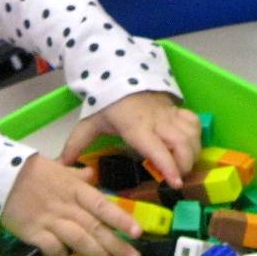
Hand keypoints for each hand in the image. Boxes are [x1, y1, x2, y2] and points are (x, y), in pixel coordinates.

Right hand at [0, 153, 143, 255]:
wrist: (0, 176)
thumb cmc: (31, 172)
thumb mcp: (58, 168)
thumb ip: (77, 175)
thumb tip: (92, 175)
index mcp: (75, 189)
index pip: (102, 206)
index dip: (121, 219)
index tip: (137, 232)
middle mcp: (67, 205)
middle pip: (95, 227)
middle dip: (116, 244)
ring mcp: (50, 220)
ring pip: (78, 239)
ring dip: (96, 254)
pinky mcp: (33, 232)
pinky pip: (52, 247)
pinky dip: (61, 255)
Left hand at [61, 91, 199, 191]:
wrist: (123, 72)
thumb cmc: (108, 102)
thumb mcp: (90, 122)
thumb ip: (76, 143)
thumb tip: (61, 165)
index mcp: (136, 127)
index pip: (156, 148)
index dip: (168, 166)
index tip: (174, 183)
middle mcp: (157, 121)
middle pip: (180, 144)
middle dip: (184, 165)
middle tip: (176, 179)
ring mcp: (169, 114)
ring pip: (191, 135)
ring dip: (192, 153)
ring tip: (183, 167)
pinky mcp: (177, 109)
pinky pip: (194, 123)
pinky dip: (196, 136)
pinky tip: (188, 147)